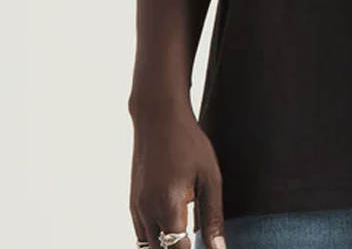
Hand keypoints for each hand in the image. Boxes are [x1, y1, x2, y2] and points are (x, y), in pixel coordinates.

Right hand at [129, 102, 227, 248]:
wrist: (158, 116)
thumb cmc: (189, 143)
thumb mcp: (210, 177)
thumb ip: (212, 216)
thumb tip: (218, 248)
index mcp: (168, 206)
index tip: (208, 248)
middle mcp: (147, 212)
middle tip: (200, 243)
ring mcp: (136, 208)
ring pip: (149, 247)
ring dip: (167, 246)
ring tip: (188, 238)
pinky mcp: (133, 203)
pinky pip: (142, 234)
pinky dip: (157, 240)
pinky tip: (175, 232)